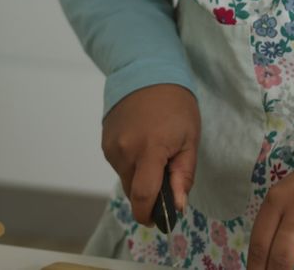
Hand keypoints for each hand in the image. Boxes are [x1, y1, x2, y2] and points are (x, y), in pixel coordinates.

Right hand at [101, 83, 199, 225]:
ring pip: (125, 177)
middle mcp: (124, 151)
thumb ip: (183, 174)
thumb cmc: (176, 105)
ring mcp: (110, 146)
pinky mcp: (104, 141)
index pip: (142, 196)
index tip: (158, 221)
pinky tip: (142, 143)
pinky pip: (118, 163)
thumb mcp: (190, 139)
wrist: (147, 71)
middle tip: (166, 175)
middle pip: (133, 190)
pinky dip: (131, 162)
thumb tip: (178, 206)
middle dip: (149, 192)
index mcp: (149, 150)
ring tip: (156, 151)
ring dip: (140, 175)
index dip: (149, 214)